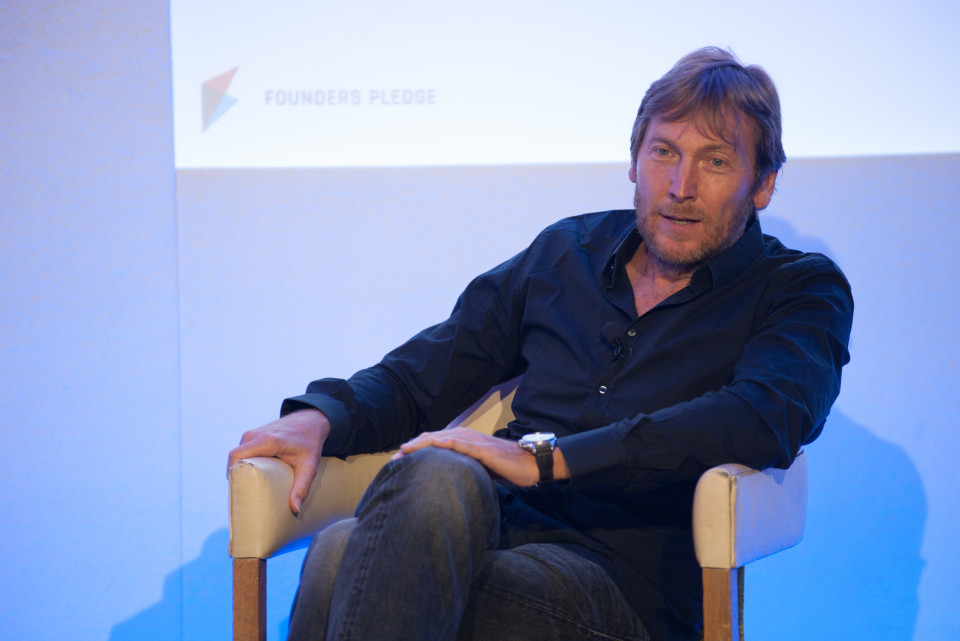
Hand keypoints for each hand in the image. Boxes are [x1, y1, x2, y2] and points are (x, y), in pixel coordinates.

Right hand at [227, 409, 330, 513]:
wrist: (311, 421)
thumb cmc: (310, 444)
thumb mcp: (310, 467)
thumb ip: (302, 487)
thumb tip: (295, 509)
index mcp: (266, 441)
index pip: (236, 456)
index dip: (231, 473)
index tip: (238, 490)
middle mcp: (255, 435)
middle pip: (234, 458)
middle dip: (236, 476)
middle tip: (245, 493)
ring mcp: (252, 433)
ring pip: (237, 455)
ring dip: (241, 469)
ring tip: (249, 485)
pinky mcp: (253, 435)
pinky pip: (242, 451)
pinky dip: (244, 462)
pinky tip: (252, 474)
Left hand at [391, 427, 568, 486]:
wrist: (531, 464)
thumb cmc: (507, 467)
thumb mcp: (479, 470)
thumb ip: (463, 470)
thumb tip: (446, 484)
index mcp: (463, 442)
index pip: (433, 444)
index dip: (414, 451)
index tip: (396, 461)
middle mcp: (466, 437)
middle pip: (432, 440)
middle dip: (411, 448)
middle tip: (391, 459)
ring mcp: (474, 441)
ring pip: (442, 439)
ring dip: (421, 444)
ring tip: (403, 452)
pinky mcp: (484, 449)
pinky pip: (461, 444)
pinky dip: (445, 443)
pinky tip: (432, 445)